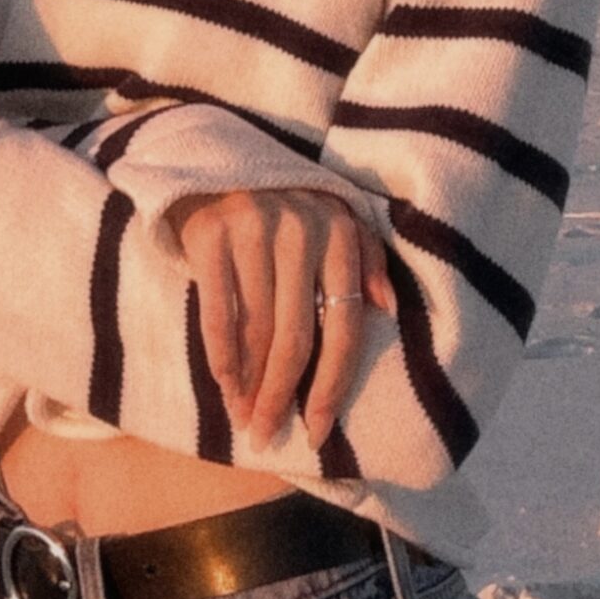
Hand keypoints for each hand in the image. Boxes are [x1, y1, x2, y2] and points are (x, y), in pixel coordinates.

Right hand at [169, 187, 395, 453]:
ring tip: (245, 418)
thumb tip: (388, 307)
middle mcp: (300, 227)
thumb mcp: (334, 222)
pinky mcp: (211, 231)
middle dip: (282, 396)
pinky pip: (217, 312)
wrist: (216, 163)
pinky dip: (220, 357)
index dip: (332, 384)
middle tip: (269, 435)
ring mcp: (253, 227)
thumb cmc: (286, 209)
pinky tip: (224, 386)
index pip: (345, 324)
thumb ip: (366, 260)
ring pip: (256, 330)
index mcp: (339, 231)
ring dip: (249, 385)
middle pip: (296, 336)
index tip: (318, 430)